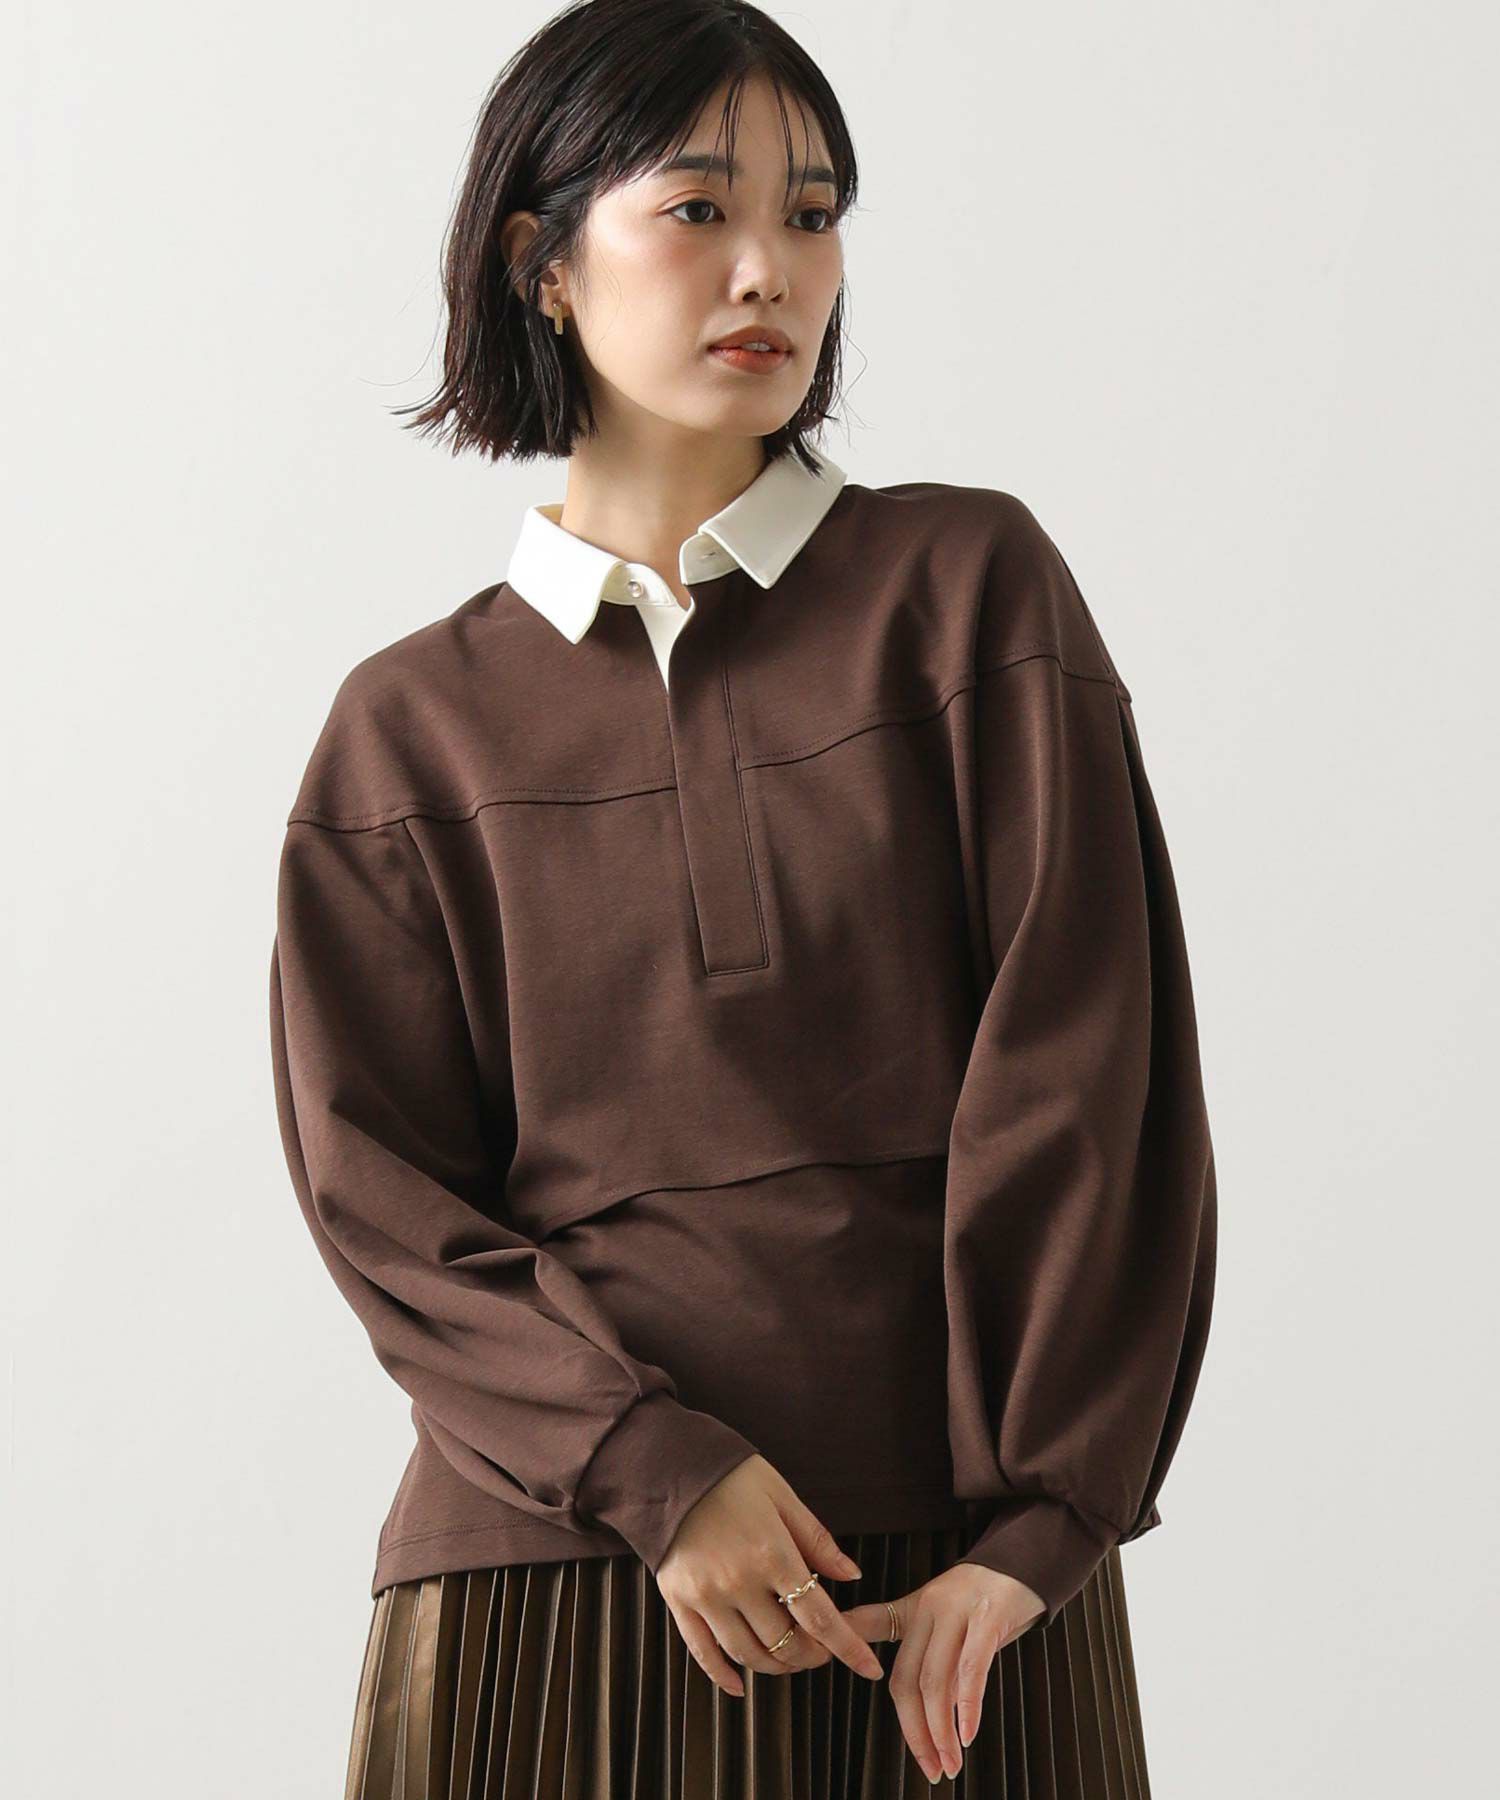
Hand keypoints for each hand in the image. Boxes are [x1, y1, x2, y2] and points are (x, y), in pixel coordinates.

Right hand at [656, 1454, 885, 1696]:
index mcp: (772, 1553)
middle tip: (823, 1650)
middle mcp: (738, 1581)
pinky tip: (740, 1685)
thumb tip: (851, 1576)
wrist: (669, 1465)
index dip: (847, 1647)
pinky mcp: (678, 1600)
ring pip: (747, 1654)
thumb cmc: (732, 1476)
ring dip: (775, 1665)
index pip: (819, 1616)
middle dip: (811, 1655)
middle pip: (785, 1643)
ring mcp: (706, 1595)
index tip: (869, 1668)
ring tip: (790, 1657)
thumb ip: (817, 1540)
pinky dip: (723, 1676)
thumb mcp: (782, 1496)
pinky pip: (702, 1652)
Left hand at [841, 1562, 1044, 1783]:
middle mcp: (930, 1607)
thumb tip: (924, 1709)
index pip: (872, 1630)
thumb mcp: (949, 1619)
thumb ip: (933, 1658)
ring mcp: (959, 1610)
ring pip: (936, 1679)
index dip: (850, 1650)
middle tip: (929, 1769)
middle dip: (916, 1731)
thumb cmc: (987, 1601)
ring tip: (950, 1764)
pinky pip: (972, 1667)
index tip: (825, 1668)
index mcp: (915, 1607)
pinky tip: (968, 1733)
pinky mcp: (989, 1616)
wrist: (1028, 1561)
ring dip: (941, 1731)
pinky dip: (968, 1706)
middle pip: (908, 1678)